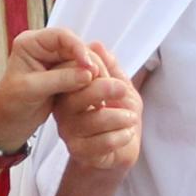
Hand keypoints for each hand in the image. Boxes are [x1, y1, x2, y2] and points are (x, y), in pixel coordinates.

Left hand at [0, 26, 111, 157]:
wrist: (9, 122)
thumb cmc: (10, 104)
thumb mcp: (31, 90)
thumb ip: (59, 79)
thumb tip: (88, 74)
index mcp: (31, 44)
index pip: (61, 36)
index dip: (78, 48)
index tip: (89, 67)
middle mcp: (45, 49)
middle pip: (77, 48)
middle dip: (90, 64)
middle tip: (100, 82)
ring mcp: (56, 62)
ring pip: (84, 62)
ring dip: (94, 76)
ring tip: (100, 93)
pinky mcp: (65, 76)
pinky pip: (84, 75)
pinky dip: (92, 84)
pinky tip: (97, 96)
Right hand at [52, 43, 141, 179]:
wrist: (121, 149)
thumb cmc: (120, 115)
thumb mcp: (121, 87)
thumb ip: (111, 69)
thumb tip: (97, 45)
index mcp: (71, 89)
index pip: (75, 73)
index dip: (98, 71)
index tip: (118, 80)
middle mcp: (64, 109)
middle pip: (78, 95)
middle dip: (105, 89)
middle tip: (124, 91)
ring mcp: (69, 131)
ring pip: (94, 120)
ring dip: (120, 117)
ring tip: (131, 118)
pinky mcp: (79, 151)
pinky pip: (102, 142)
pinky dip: (121, 136)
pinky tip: (127, 133)